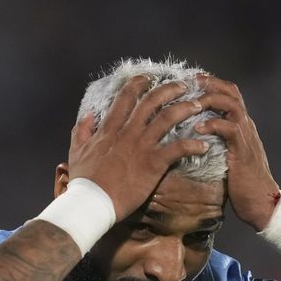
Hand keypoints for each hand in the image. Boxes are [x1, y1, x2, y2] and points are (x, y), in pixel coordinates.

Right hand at [68, 75, 209, 220]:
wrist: (92, 203)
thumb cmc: (84, 181)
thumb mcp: (76, 151)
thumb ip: (82, 131)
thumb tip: (87, 115)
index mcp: (109, 129)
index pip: (125, 98)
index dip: (137, 84)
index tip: (147, 78)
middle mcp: (128, 133)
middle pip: (151, 102)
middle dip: (169, 89)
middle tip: (182, 86)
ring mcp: (141, 147)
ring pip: (168, 118)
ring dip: (185, 108)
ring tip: (197, 105)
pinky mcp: (153, 164)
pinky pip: (178, 149)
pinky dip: (193, 145)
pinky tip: (204, 146)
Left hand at [194, 75, 280, 230]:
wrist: (261, 202)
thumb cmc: (241, 183)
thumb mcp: (227, 156)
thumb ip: (216, 143)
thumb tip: (194, 137)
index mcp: (242, 125)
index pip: (229, 94)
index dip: (211, 83)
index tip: (192, 80)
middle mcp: (246, 125)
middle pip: (231, 92)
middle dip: (209, 83)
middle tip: (189, 81)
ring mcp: (246, 136)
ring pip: (231, 105)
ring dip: (210, 99)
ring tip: (191, 102)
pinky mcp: (243, 150)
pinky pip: (229, 129)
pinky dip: (213, 124)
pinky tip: (198, 128)